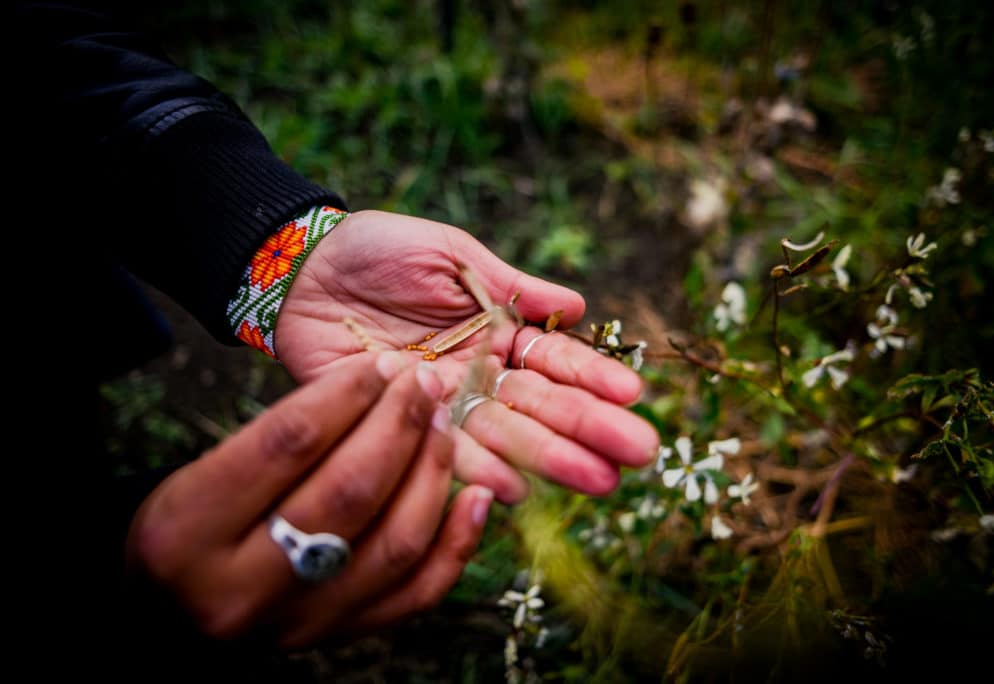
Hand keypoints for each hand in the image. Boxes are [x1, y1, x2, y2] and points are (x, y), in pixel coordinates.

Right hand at [126, 352, 491, 646]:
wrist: (170, 618)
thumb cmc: (188, 530)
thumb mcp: (200, 475)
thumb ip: (279, 440)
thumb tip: (379, 385)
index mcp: (188, 531)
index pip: (287, 444)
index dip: (346, 393)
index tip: (382, 364)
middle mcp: (241, 587)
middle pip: (348, 491)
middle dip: (399, 425)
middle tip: (424, 384)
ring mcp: (297, 623)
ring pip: (394, 542)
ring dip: (433, 472)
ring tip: (446, 424)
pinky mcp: (338, 639)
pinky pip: (416, 594)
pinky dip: (457, 543)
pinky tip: (477, 496)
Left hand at [275, 210, 659, 502]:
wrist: (304, 268)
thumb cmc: (381, 251)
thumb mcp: (454, 255)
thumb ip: (512, 287)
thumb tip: (581, 305)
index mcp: (496, 332)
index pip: (554, 361)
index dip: (592, 377)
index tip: (633, 395)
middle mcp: (477, 374)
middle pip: (540, 407)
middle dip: (589, 429)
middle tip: (637, 455)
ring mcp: (440, 404)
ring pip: (502, 436)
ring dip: (550, 459)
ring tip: (598, 480)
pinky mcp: (396, 424)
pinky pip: (439, 450)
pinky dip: (476, 469)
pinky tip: (516, 488)